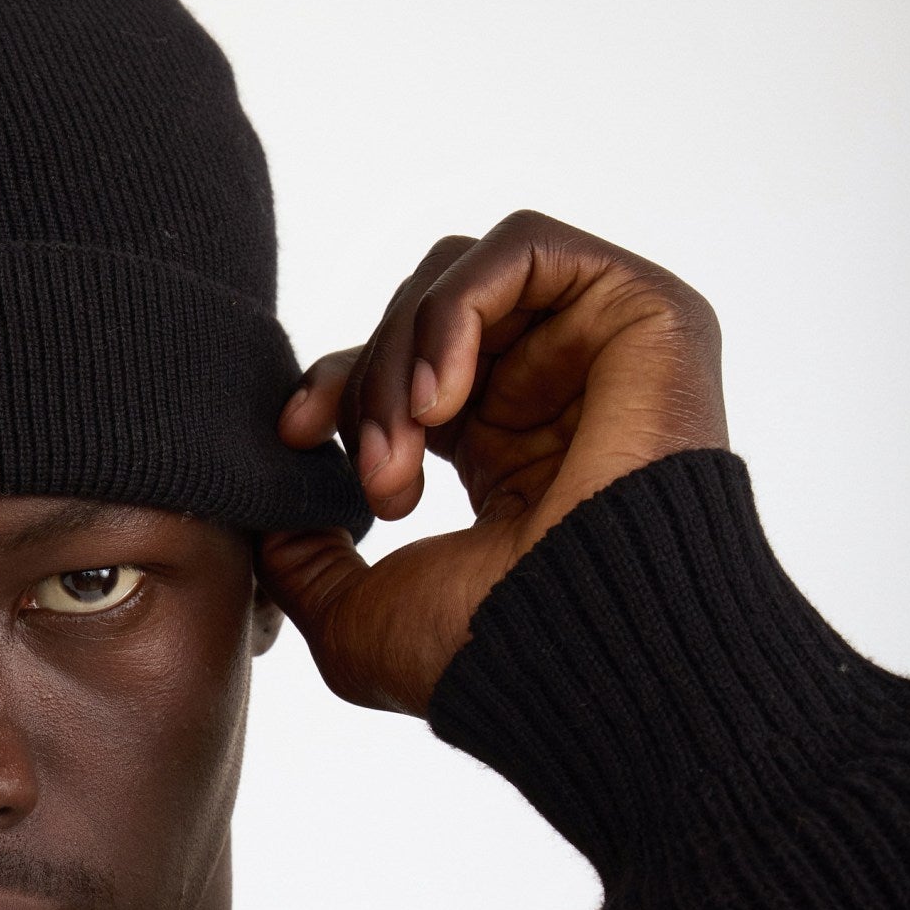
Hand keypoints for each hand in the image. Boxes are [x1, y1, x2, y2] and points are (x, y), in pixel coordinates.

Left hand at [252, 210, 730, 716]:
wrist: (583, 659)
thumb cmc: (488, 656)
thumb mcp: (355, 617)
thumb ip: (303, 562)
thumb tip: (264, 519)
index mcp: (506, 455)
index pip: (403, 372)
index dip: (336, 385)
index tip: (291, 437)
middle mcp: (556, 395)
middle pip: (422, 316)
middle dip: (366, 380)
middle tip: (372, 476)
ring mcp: (601, 351)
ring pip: (460, 279)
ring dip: (402, 356)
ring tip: (403, 452)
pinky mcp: (645, 313)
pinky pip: (522, 250)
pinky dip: (456, 312)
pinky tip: (442, 402)